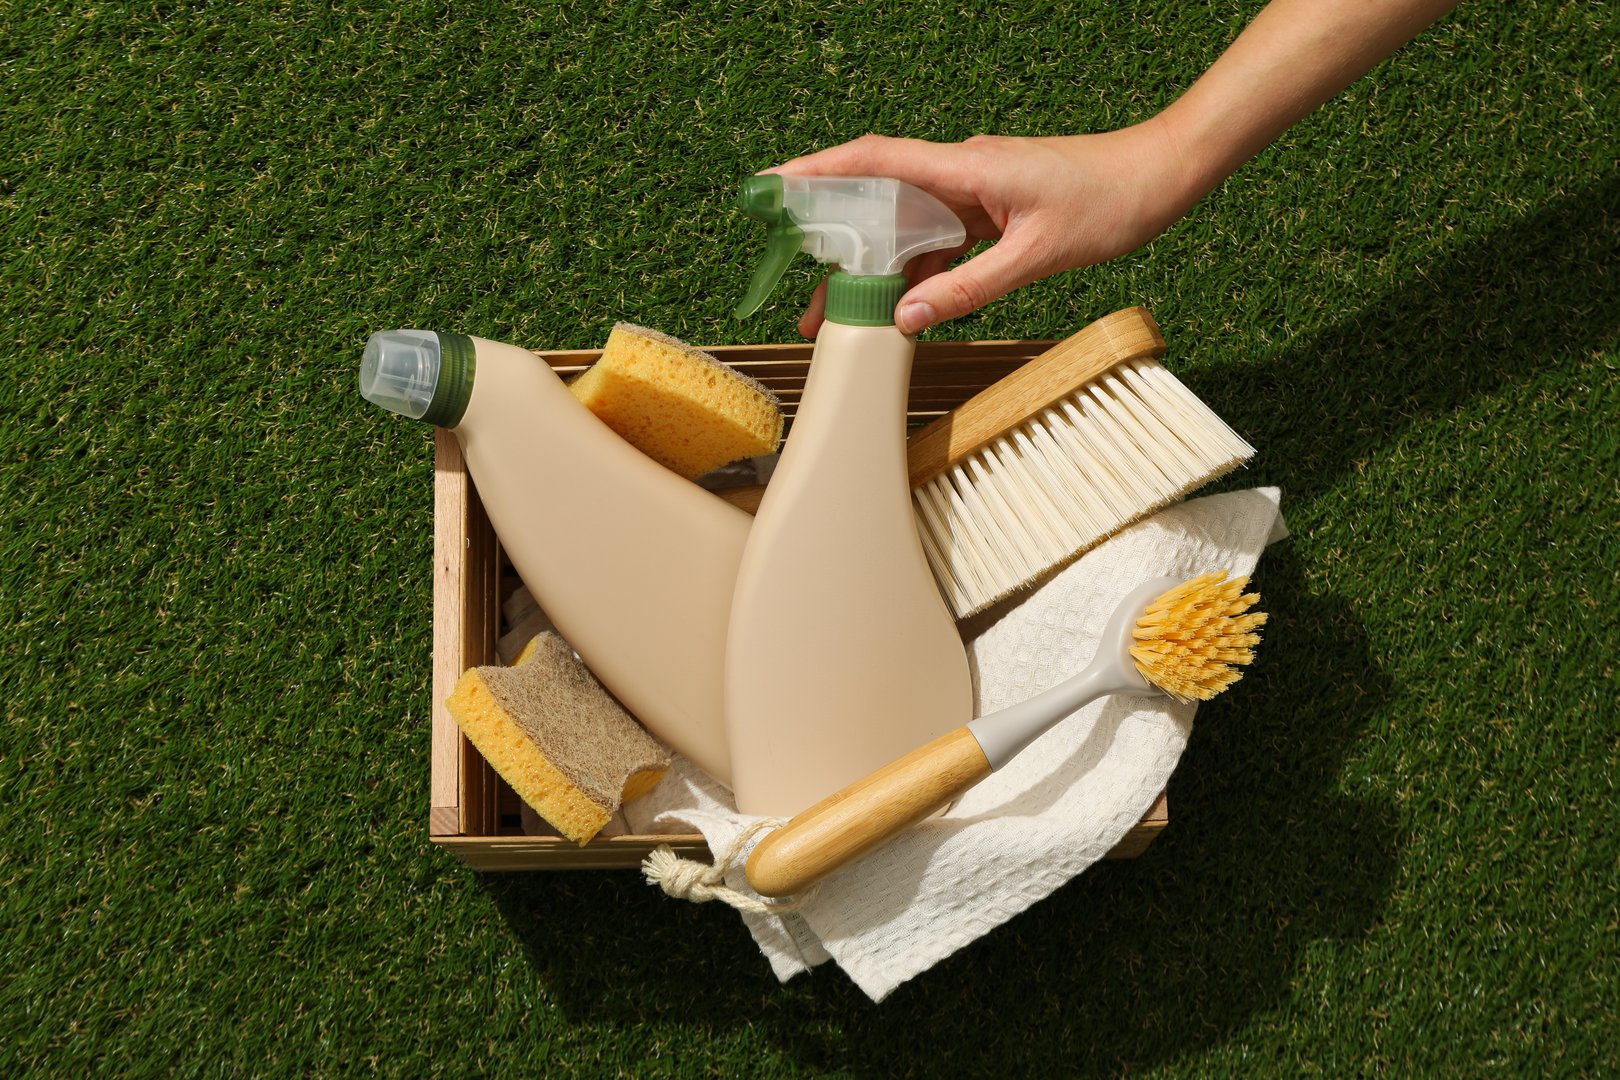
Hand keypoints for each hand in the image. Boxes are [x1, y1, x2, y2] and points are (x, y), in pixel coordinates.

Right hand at [766, 120, 1198, 336]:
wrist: (1161, 178)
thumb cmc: (1110, 201)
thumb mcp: (1036, 255)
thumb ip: (968, 289)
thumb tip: (905, 320)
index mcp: (965, 168)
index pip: (873, 160)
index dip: (816, 172)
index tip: (771, 188)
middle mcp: (961, 174)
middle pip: (878, 204)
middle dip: (833, 247)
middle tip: (801, 297)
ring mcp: (974, 193)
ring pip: (906, 231)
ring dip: (873, 272)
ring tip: (840, 318)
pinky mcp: (990, 213)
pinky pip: (938, 243)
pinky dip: (915, 276)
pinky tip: (898, 309)